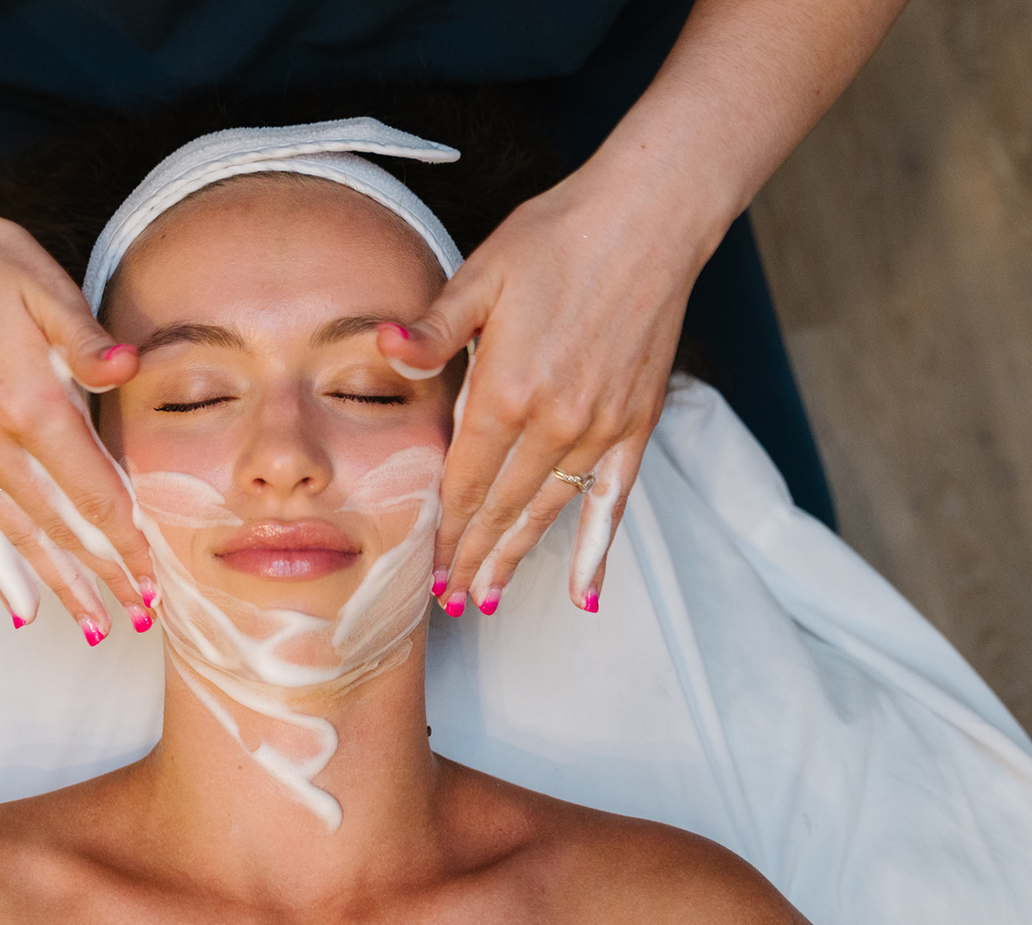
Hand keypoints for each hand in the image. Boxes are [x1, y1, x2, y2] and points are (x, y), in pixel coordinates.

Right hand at [0, 183, 156, 642]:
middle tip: (143, 616)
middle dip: (104, 575)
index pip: (91, 490)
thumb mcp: (46, 288)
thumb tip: (130, 368)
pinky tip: (19, 604)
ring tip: (90, 627)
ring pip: (16, 536)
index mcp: (28, 402)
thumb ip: (89, 341)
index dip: (127, 538)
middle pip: (60, 527)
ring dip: (57, 585)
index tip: (157, 575)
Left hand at [378, 154, 722, 614]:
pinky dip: (595, 550)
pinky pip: (612, 501)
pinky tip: (584, 594)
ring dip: (517, 559)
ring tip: (489, 599)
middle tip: (450, 599)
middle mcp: (555, 421)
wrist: (648, 217)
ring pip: (548, 513)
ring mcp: (601, 427)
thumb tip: (383, 348)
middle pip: (502, 508)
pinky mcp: (637, 423)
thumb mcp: (481, 275)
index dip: (445, 528)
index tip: (427, 568)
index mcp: (507, 390)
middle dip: (472, 557)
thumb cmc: (557, 238)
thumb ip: (433, 328)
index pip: (465, 481)